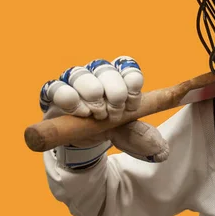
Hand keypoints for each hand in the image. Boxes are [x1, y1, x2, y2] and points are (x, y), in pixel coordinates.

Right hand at [40, 56, 168, 167]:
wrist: (79, 138)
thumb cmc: (106, 125)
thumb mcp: (125, 131)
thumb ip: (140, 135)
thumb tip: (162, 150)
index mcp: (117, 75)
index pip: (126, 65)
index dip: (131, 82)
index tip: (133, 104)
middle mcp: (95, 72)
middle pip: (105, 69)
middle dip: (114, 92)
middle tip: (115, 113)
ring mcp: (73, 81)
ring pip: (81, 75)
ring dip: (92, 95)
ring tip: (97, 114)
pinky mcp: (53, 92)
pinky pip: (56, 87)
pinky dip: (69, 99)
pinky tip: (80, 111)